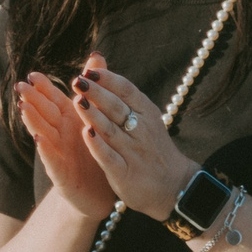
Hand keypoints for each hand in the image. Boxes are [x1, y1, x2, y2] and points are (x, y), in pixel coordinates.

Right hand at [13, 71, 119, 219]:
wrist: (101, 194)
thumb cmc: (95, 151)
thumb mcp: (95, 117)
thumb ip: (93, 87)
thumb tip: (96, 56)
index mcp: (68, 121)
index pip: (53, 100)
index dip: (43, 88)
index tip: (33, 74)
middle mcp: (60, 135)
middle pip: (44, 114)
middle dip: (32, 100)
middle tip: (20, 86)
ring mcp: (59, 155)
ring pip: (43, 134)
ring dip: (33, 122)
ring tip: (23, 108)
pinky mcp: (63, 177)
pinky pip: (54, 162)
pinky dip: (46, 151)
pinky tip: (40, 141)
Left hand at [66, 56, 196, 219]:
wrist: (173, 185)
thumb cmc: (152, 146)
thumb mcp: (145, 116)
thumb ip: (122, 95)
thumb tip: (97, 66)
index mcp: (146, 112)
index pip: (126, 91)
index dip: (108, 80)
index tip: (89, 71)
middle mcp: (141, 130)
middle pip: (117, 107)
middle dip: (97, 93)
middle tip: (78, 81)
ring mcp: (133, 152)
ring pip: (111, 130)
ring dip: (94, 115)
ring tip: (78, 101)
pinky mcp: (124, 173)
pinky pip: (109, 157)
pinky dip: (98, 145)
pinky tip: (86, 134)